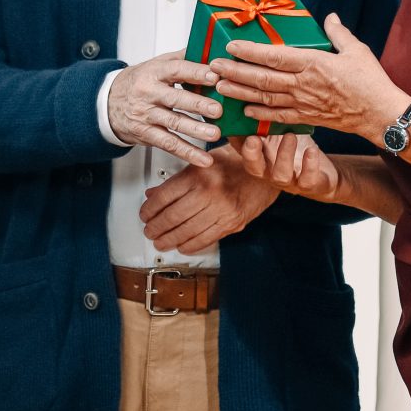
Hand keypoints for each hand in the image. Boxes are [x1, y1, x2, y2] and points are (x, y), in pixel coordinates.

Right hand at [104, 52, 225, 167]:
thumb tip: (210, 48)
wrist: (108, 102)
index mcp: (154, 72)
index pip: (176, 70)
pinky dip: (187, 152)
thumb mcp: (156, 64)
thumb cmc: (138, 82)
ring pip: (173, 123)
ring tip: (214, 134)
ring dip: (195, 130)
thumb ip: (182, 58)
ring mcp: (147, 115)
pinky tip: (203, 158)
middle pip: (175, 99)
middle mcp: (149, 93)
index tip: (214, 76)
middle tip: (217, 109)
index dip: (195, 73)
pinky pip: (168, 144)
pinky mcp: (146, 133)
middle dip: (198, 105)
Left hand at [139, 154, 278, 251]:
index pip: (164, 196)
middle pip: (172, 216)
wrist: (265, 172)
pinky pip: (206, 239)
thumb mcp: (201, 164)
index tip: (144, 215)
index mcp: (199, 175)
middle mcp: (210, 192)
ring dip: (169, 240)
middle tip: (149, 231)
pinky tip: (181, 245)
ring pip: (187, 231)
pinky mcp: (232, 222)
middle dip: (156, 228)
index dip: (149, 209)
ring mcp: (222, 209)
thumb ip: (177, 181)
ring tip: (161, 242)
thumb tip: (153, 195)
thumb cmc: (235, 164)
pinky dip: (190, 245)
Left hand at [212, 13, 407, 138]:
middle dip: (235, 72)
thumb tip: (329, 17)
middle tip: (215, 67)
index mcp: (314, 63)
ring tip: (219, 88)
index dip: (250, 51)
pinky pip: (277, 116)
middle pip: (262, 78)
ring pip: (264, 98)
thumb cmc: (371, 82)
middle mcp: (304, 84)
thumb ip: (338, 33)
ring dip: (239, 93)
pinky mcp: (307, 118)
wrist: (380, 115)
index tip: (231, 45)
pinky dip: (259, 113)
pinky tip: (244, 109)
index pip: (274, 56)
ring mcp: (303, 103)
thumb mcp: (356, 51)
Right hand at [226, 133, 345, 201]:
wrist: (323, 173)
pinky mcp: (308, 184)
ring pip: (280, 175)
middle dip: (251, 154)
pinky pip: (307, 180)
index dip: (235, 140)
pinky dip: (309, 165)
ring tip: (290, 135)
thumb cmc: (296, 148)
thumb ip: (264, 121)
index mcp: (260, 157)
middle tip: (252, 138)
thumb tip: (248, 96)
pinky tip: (311, 151)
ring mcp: (289, 180)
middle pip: (252, 168)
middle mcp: (270, 171)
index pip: (241, 149)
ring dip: (283, 155)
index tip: (235, 125)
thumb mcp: (278, 133)